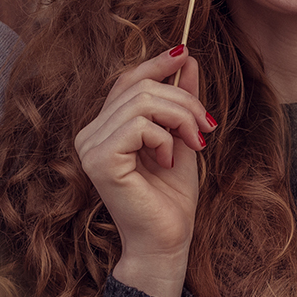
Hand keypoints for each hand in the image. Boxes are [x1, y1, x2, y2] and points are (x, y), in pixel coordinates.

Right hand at [74, 49, 210, 296]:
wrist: (167, 242)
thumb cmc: (171, 198)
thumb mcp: (181, 138)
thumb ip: (179, 101)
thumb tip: (186, 59)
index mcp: (104, 129)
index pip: (125, 80)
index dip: (155, 63)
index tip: (185, 54)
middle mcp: (90, 134)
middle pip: (139, 87)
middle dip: (183, 100)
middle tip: (206, 127)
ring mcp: (90, 147)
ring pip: (142, 101)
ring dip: (180, 117)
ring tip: (194, 143)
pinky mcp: (100, 160)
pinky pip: (139, 125)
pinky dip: (164, 137)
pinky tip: (169, 161)